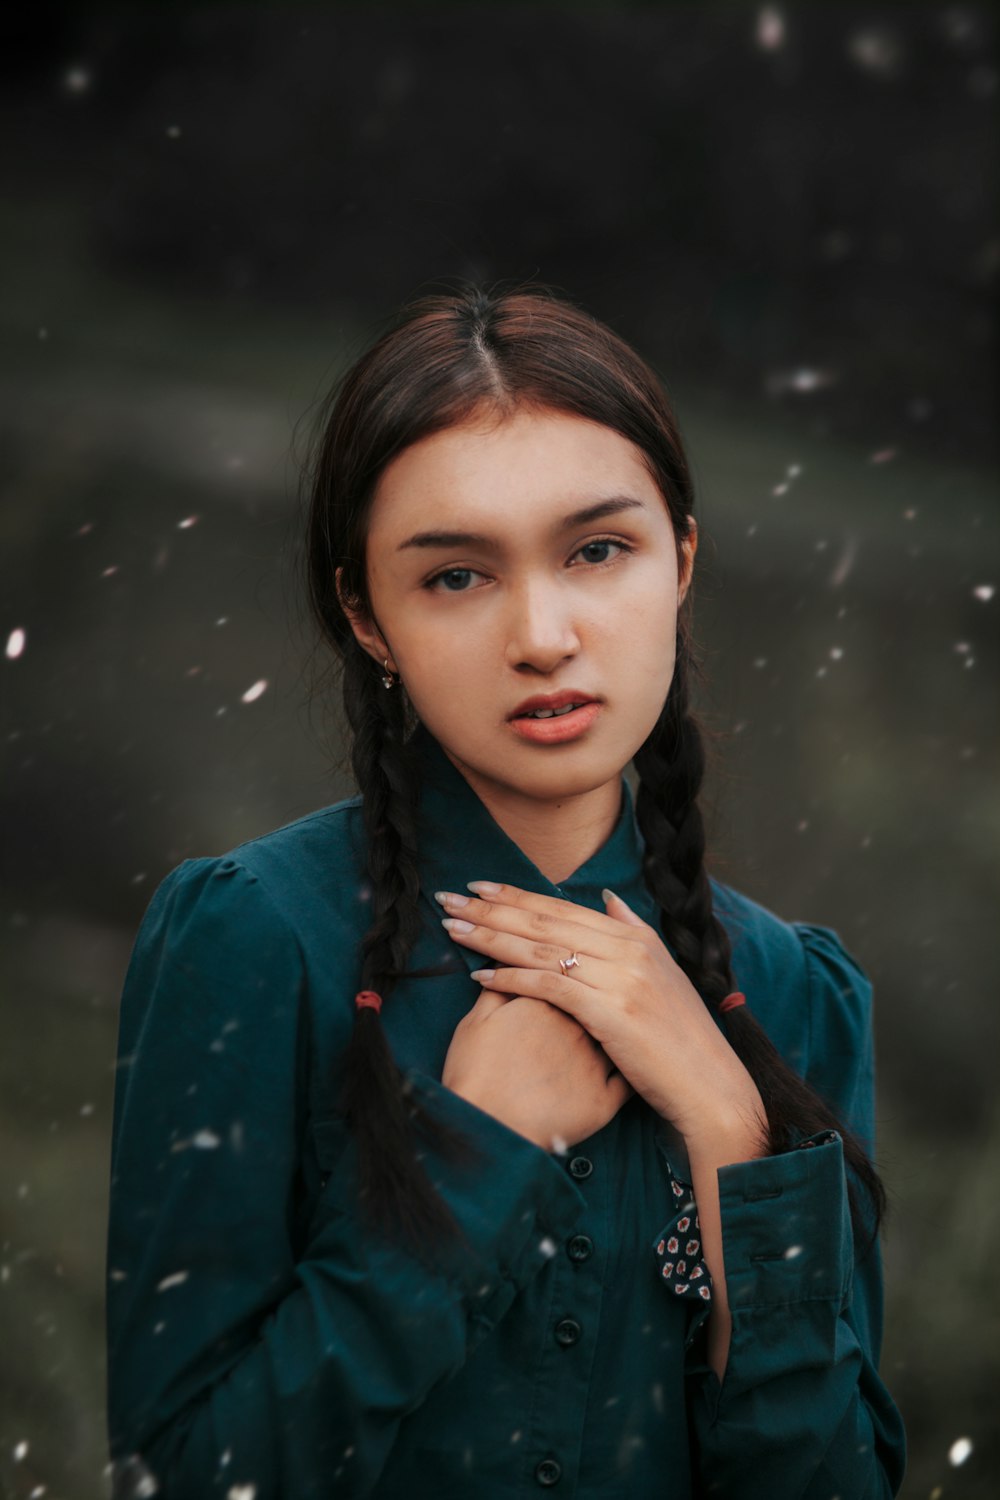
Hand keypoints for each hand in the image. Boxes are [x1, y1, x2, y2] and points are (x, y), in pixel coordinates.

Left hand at [436, 882, 764, 1151]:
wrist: (709, 1085)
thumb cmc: (680, 1039)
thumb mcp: (663, 974)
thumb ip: (632, 933)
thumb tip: (607, 900)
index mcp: (637, 937)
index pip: (563, 908)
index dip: (517, 895)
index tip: (479, 886)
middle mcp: (628, 949)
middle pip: (545, 922)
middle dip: (492, 909)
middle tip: (449, 898)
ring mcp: (621, 978)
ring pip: (542, 948)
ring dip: (491, 937)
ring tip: (453, 928)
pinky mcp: (611, 1011)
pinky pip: (550, 986)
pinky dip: (512, 978)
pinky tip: (480, 976)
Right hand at [441, 987, 632, 1152]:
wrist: (486, 1130)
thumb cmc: (474, 1074)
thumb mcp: (476, 1021)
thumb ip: (497, 988)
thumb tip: (505, 964)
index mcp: (547, 1000)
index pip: (564, 973)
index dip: (560, 974)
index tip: (557, 980)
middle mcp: (579, 1026)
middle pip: (594, 998)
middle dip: (591, 996)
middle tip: (579, 1006)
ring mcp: (595, 1063)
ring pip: (616, 1033)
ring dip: (615, 1027)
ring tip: (610, 1028)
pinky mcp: (604, 1101)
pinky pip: (627, 1081)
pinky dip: (629, 1069)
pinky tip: (628, 1063)